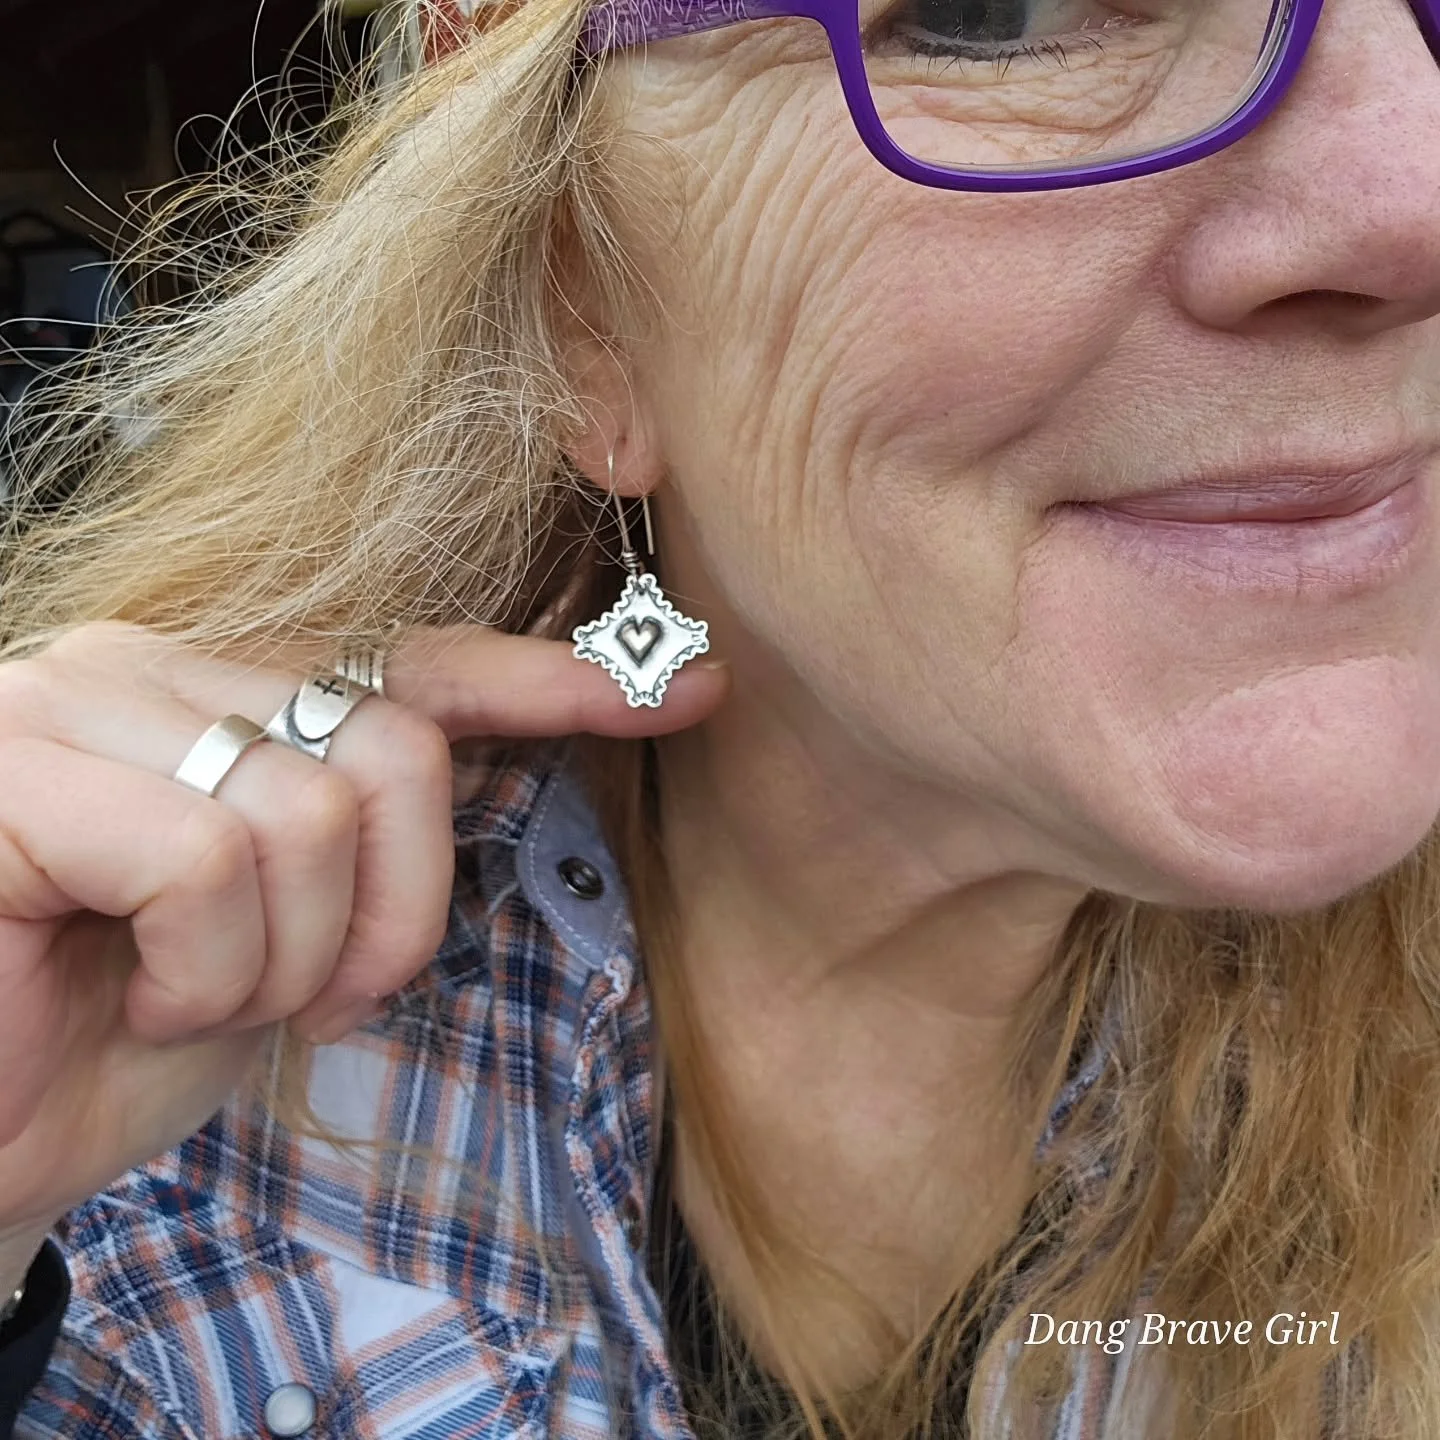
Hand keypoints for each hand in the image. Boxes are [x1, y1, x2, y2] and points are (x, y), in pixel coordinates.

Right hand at [0, 621, 727, 1235]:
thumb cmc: (135, 1032)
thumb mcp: (298, 927)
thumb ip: (377, 829)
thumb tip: (521, 751)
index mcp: (222, 687)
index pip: (418, 664)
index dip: (552, 680)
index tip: (683, 687)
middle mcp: (148, 665)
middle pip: (390, 749)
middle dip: (387, 916)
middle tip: (311, 996)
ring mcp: (72, 702)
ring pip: (308, 811)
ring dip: (285, 961)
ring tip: (205, 999)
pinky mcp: (11, 769)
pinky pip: (207, 856)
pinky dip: (205, 969)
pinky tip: (139, 997)